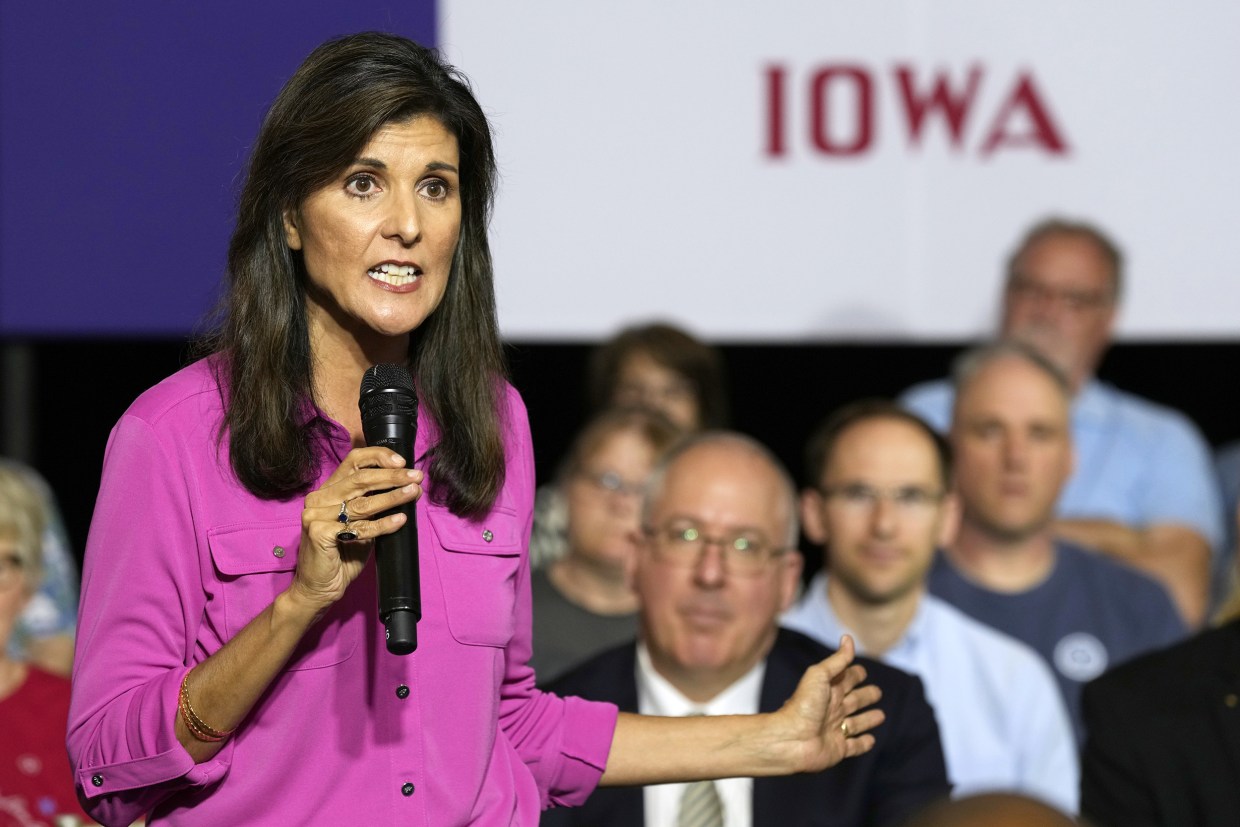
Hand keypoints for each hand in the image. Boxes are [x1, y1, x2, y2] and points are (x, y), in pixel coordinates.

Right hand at [288, 447, 422, 612]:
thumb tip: (408, 487)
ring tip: (413, 493)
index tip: (402, 462)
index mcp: (329, 491)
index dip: (378, 458)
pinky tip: (400, 519)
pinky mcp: (319, 532)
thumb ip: (375, 504)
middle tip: (416, 478)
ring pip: (362, 503)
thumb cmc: (343, 556)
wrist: (319, 588)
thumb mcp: (362, 524)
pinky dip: (382, 524)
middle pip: (360, 479)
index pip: (353, 462)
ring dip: (392, 497)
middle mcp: (319, 498)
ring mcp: (316, 515)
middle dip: (393, 477)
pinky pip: (358, 527)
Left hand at [777, 635, 883, 771]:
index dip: (855, 674)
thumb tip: (848, 637)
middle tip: (878, 692)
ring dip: (869, 719)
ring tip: (881, 716)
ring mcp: (835, 729)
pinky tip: (871, 740)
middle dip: (866, 696)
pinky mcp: (838, 749)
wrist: (790, 739)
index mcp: (829, 690)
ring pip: (857, 723)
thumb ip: (837, 660)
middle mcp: (833, 709)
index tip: (862, 671)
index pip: (846, 679)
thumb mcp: (820, 675)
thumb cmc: (803, 705)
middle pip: (855, 700)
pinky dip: (863, 744)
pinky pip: (854, 746)